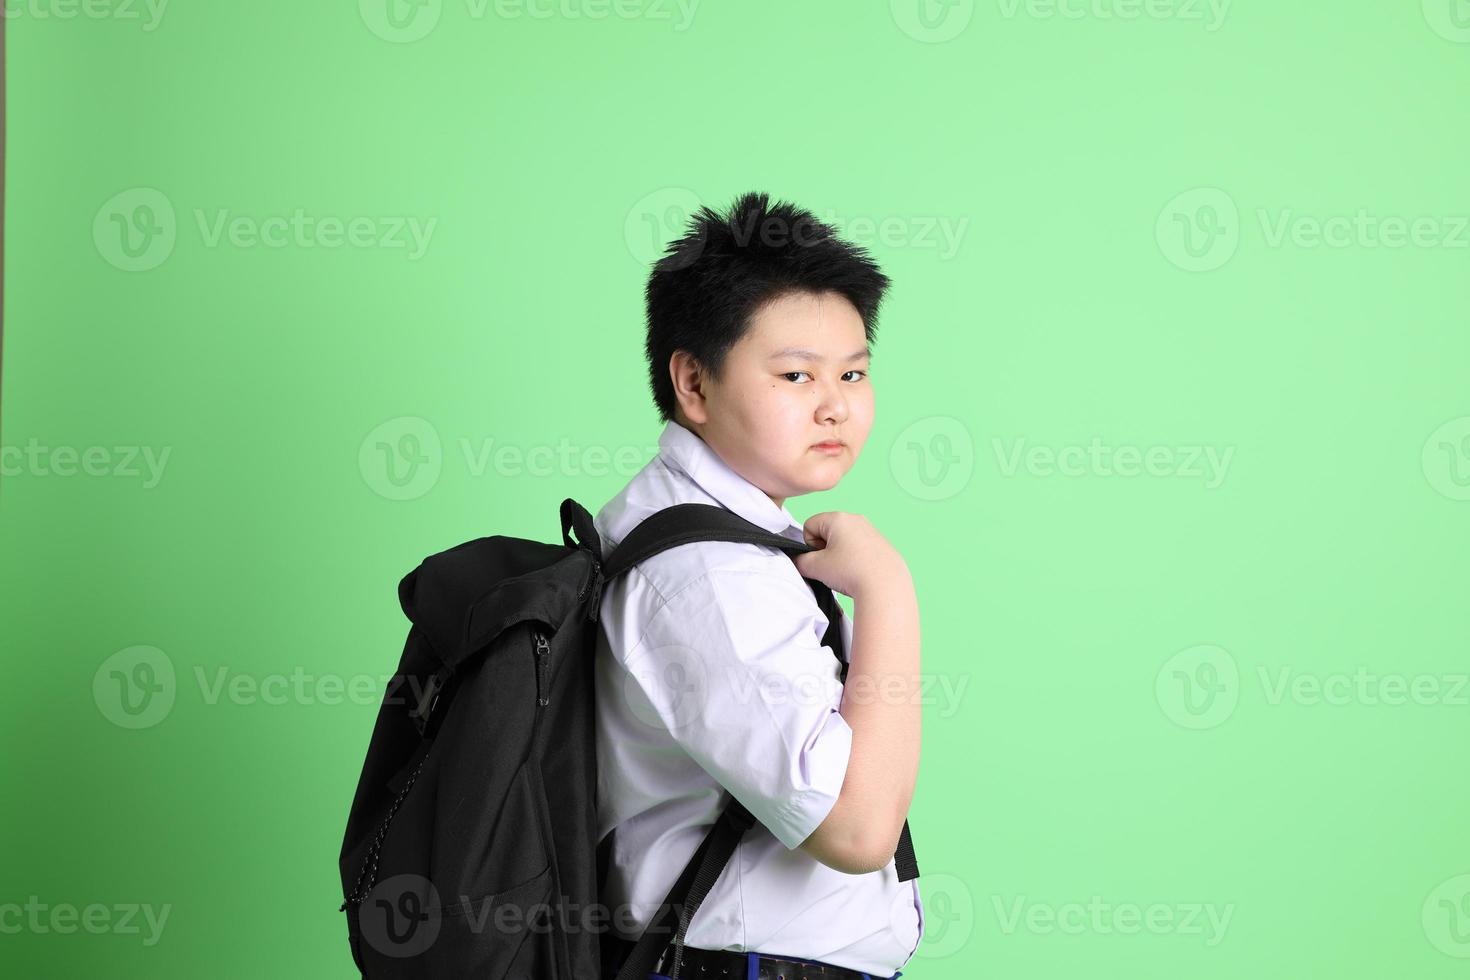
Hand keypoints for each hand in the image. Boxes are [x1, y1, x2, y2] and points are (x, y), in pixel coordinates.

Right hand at [790, 511, 906, 599]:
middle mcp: (856, 519)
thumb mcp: (815, 567)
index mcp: (838, 518)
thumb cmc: (851, 572)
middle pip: (827, 531)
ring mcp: (871, 531)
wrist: (885, 586)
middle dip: (824, 549)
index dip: (808, 544)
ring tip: (846, 571)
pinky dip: (854, 558)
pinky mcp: (881, 544)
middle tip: (831, 566)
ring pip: (843, 540)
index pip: (810, 524)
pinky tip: (859, 572)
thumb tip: (799, 561)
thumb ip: (799, 561)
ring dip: (838, 555)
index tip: (820, 558)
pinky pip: (859, 548)